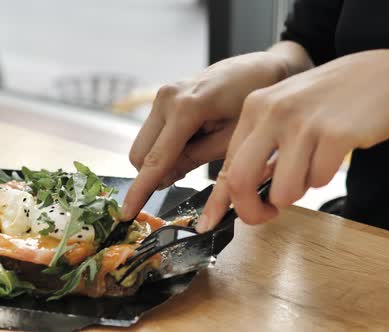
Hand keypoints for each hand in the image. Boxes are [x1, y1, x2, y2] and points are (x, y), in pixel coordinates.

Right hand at [121, 52, 288, 219]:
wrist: (262, 69)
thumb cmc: (254, 104)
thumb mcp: (231, 139)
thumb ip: (194, 160)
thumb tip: (163, 181)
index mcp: (185, 108)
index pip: (155, 160)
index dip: (140, 190)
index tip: (126, 213)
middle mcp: (166, 98)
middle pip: (140, 154)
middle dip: (154, 173)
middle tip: (188, 173)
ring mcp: (162, 95)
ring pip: (144, 144)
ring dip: (161, 158)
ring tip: (200, 147)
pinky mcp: (164, 96)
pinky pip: (153, 132)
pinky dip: (165, 145)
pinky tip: (194, 138)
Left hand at [200, 50, 388, 231]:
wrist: (384, 73)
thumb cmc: (330, 98)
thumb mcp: (285, 110)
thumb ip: (260, 145)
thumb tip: (241, 190)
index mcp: (255, 108)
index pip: (226, 163)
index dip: (218, 200)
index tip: (210, 223)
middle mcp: (272, 112)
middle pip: (241, 180)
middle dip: (252, 210)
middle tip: (267, 214)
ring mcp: (303, 123)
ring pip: (283, 191)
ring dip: (297, 192)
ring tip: (309, 168)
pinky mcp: (336, 134)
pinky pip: (318, 181)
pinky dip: (323, 178)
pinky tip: (331, 154)